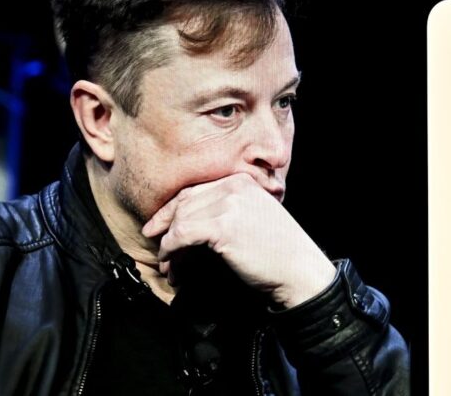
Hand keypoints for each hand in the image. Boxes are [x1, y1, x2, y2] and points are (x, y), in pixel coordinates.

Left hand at [141, 173, 335, 308]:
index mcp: (241, 180)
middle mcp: (233, 187)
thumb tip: (187, 222)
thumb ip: (227, 210)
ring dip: (167, 244)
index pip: (195, 189)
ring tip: (167, 265)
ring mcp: (228, 204)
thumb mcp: (253, 216)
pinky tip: (172, 264)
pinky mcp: (222, 226)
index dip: (171, 207)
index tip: (157, 223)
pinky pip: (182, 235)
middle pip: (184, 201)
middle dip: (164, 223)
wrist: (298, 269)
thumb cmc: (277, 251)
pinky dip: (171, 250)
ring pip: (180, 220)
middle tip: (152, 240)